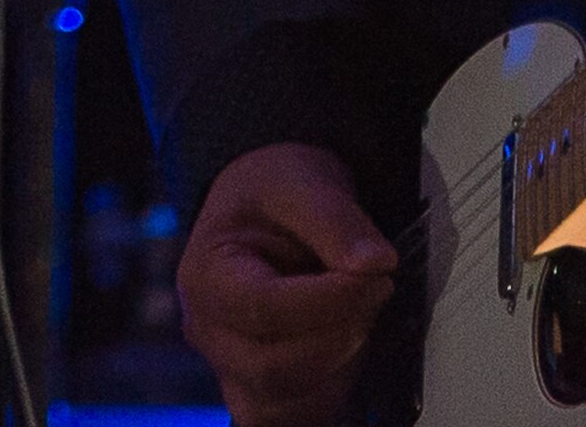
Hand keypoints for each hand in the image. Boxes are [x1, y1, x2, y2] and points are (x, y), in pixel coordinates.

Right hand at [177, 142, 397, 426]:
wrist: (267, 205)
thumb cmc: (276, 189)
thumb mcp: (303, 181)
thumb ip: (337, 221)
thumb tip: (377, 264)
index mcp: (206, 277)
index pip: (265, 309)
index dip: (331, 300)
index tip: (380, 272)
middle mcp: (209, 335)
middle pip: (274, 369)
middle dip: (341, 333)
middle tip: (378, 289)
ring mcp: (231, 372)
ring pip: (288, 403)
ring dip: (341, 363)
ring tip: (360, 310)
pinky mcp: (262, 394)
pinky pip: (300, 415)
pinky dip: (335, 387)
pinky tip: (349, 339)